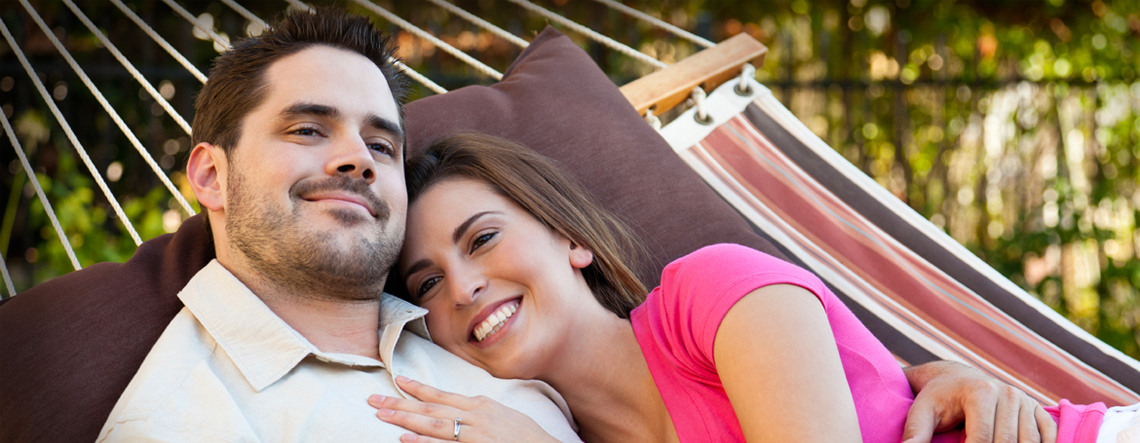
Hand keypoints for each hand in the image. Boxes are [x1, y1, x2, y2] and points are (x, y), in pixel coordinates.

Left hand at [369, 375, 562, 442]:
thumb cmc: (527, 436)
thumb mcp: (502, 414)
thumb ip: (479, 410)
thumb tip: (459, 407)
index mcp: (480, 405)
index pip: (442, 395)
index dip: (418, 389)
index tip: (397, 381)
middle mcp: (475, 417)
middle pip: (430, 408)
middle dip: (400, 404)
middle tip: (373, 400)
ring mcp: (474, 435)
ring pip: (433, 425)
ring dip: (405, 420)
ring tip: (382, 415)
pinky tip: (405, 440)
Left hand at [901, 361, 1056, 442]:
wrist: (957, 379)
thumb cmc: (937, 399)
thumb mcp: (921, 412)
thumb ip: (915, 433)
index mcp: (980, 392)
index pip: (983, 438)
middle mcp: (1007, 393)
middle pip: (1008, 442)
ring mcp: (1025, 401)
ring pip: (1030, 442)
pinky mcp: (1038, 409)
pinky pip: (1049, 436)